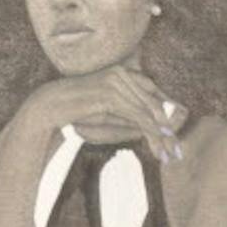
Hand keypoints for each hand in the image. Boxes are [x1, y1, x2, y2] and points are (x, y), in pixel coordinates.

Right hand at [12, 66, 185, 162]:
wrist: (51, 106)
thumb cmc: (78, 112)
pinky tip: (159, 143)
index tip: (174, 134)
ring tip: (169, 154)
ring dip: (161, 136)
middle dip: (167, 129)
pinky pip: (137, 116)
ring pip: (148, 112)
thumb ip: (131, 118)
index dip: (167, 113)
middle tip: (176, 150)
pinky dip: (151, 131)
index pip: (153, 92)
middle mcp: (123, 74)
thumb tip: (153, 130)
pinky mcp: (111, 94)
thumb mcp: (110, 115)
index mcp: (123, 73)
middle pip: (154, 103)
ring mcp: (117, 82)